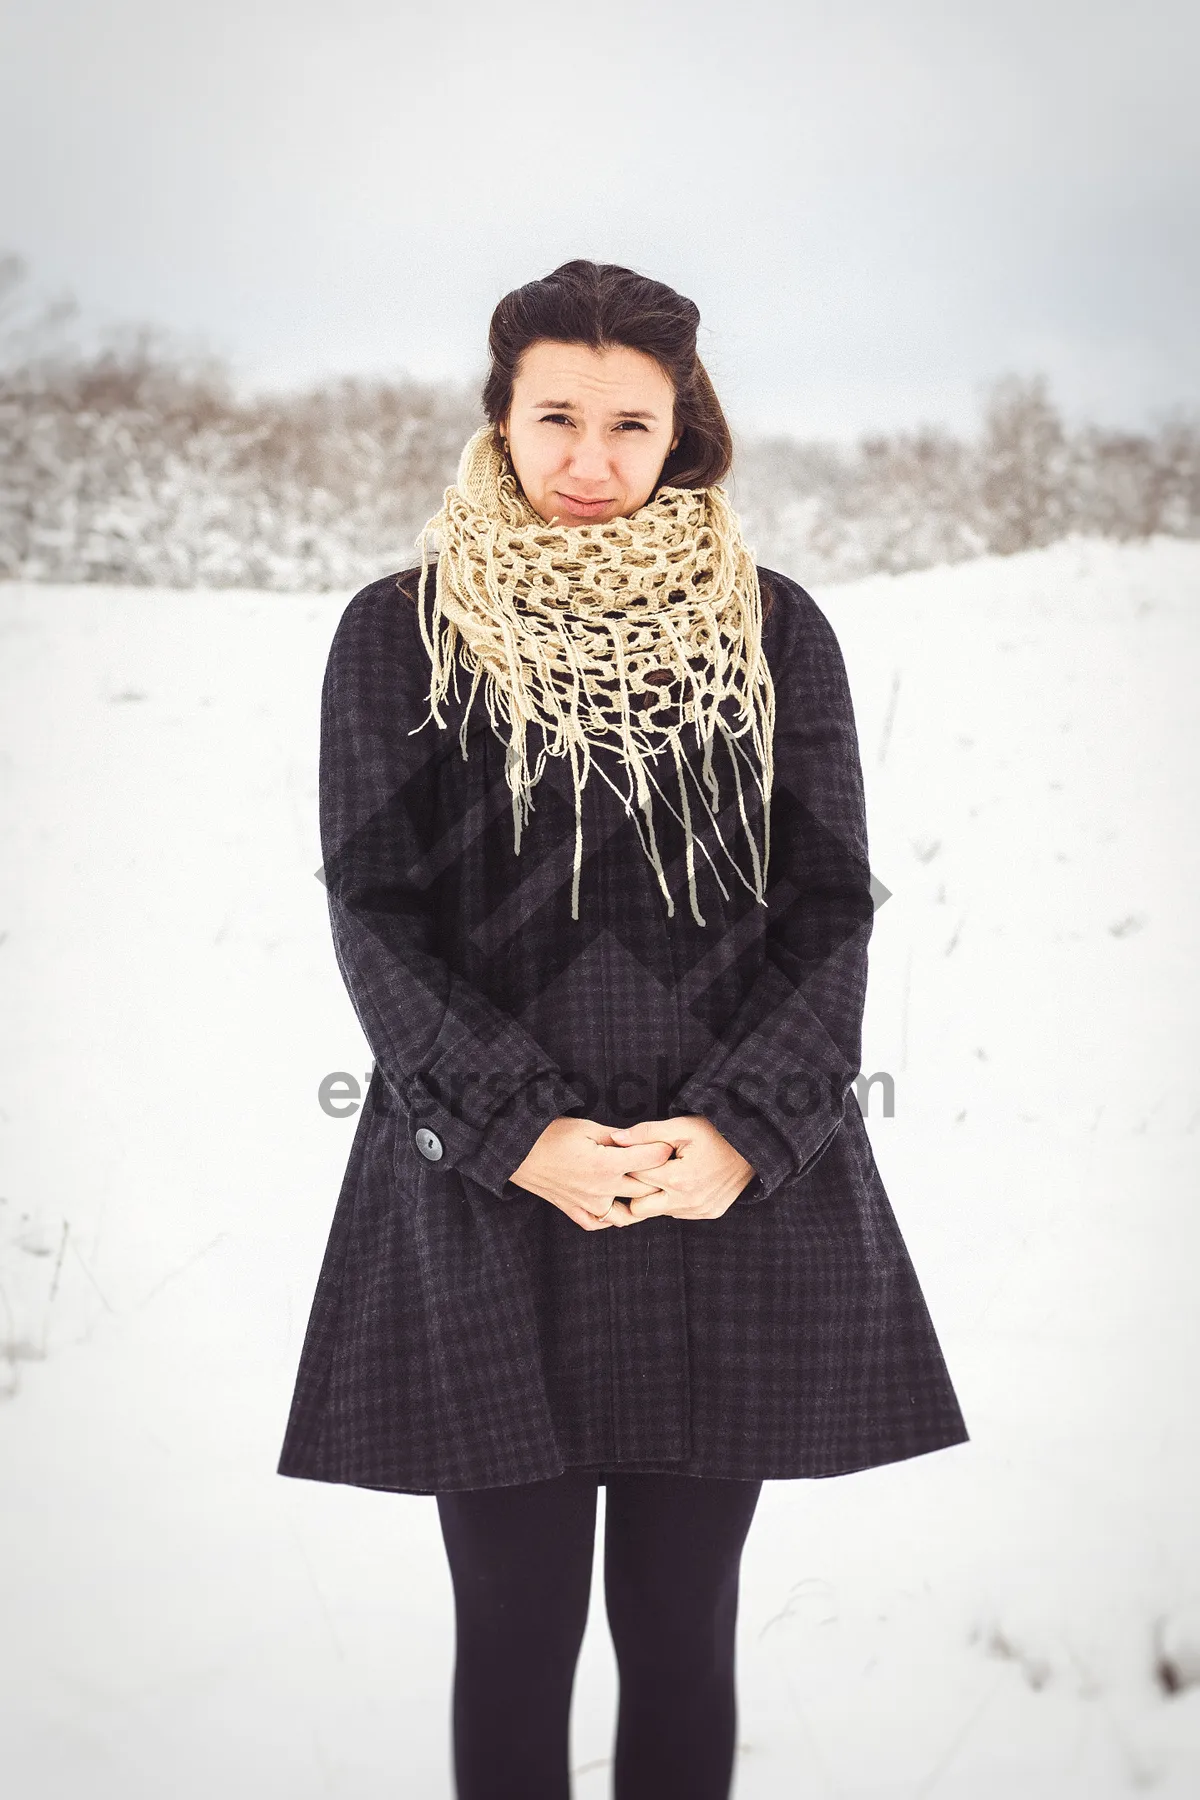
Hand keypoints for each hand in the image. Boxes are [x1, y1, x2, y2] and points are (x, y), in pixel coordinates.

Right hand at [509, 1116, 677, 1231]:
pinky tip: (613, 1201)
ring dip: (638, 1204)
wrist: (517, 1152)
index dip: (664, 1149)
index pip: (651, 1159)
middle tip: (663, 1167)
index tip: (669, 1144)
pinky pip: (601, 1223)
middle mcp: (602, 1189)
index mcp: (607, 1165)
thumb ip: (618, 1137)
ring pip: (627, 1216)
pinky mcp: (575, 1212)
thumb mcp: (588, 1128)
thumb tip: (641, 1139)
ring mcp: (589, 1205)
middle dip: (659, 1178)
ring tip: (640, 1188)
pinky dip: (611, 1216)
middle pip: (646, 1190)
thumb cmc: (551, 1134)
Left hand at [604, 1116, 754, 1220]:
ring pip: (659, 1212)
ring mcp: (699, 1211)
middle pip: (639, 1208)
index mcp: (677, 1179)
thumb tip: (616, 1139)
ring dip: (657, 1195)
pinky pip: (679, 1213)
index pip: (635, 1179)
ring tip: (666, 1171)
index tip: (631, 1156)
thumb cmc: (715, 1132)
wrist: (755, 1145)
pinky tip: (682, 1181)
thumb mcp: (681, 1127)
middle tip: (645, 1168)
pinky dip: (674, 1200)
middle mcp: (687, 1201)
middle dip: (637, 1189)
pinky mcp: (709, 1213)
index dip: (629, 1166)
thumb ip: (646, 1134)